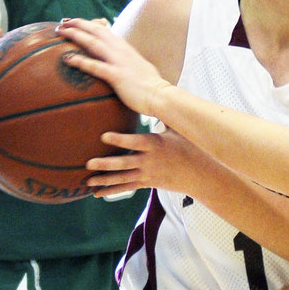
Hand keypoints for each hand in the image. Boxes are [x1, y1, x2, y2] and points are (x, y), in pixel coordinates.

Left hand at [56, 18, 170, 116]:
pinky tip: (67, 58)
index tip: (75, 23)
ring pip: (93, 43)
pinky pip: (95, 66)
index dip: (89, 24)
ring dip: (76, 35)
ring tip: (60, 31)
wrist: (160, 96)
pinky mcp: (116, 75)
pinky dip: (80, 61)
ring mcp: (119, 62)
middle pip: (97, 31)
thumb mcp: (138, 66)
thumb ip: (127, 61)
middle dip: (78, 24)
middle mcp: (121, 51)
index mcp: (125, 48)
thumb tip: (120, 62)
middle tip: (62, 22)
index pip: (105, 31)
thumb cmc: (150, 86)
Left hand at [85, 128, 205, 196]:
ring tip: (87, 180)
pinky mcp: (147, 183)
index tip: (103, 135)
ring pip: (122, 178)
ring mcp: (148, 174)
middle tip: (88, 163)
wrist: (200, 174)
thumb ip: (166, 116)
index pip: (135, 141)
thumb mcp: (179, 130)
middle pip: (125, 163)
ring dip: (104, 179)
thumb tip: (159, 97)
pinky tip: (96, 193)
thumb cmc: (191, 148)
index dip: (120, 139)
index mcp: (156, 144)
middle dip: (106, 164)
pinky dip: (111, 190)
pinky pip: (127, 187)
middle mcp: (149, 161)